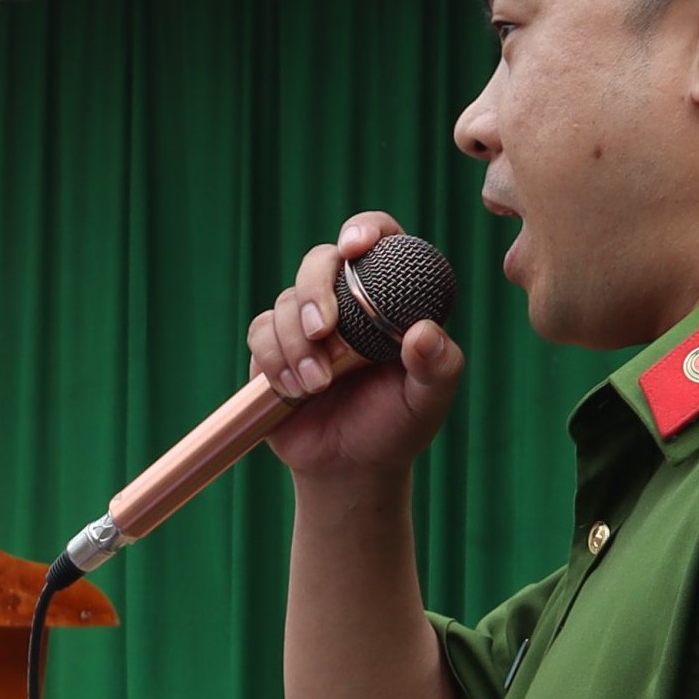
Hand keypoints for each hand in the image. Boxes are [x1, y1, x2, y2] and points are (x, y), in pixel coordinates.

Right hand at [257, 210, 467, 488]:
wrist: (351, 468)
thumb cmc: (397, 427)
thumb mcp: (429, 400)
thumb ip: (437, 366)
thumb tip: (423, 332)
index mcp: (390, 297)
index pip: (378, 240)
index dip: (365, 230)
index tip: (355, 248)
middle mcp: (346, 301)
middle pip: (319, 260)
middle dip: (314, 290)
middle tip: (323, 331)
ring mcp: (306, 322)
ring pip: (286, 302)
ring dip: (295, 343)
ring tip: (316, 386)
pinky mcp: (273, 348)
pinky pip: (261, 333)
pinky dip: (275, 360)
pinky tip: (295, 391)